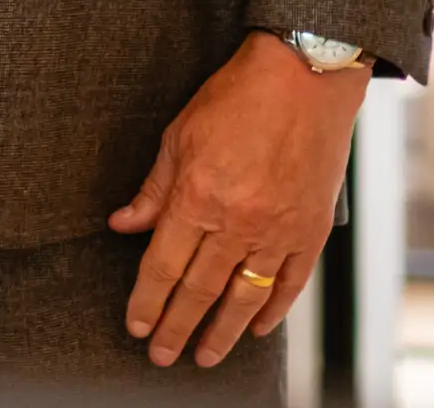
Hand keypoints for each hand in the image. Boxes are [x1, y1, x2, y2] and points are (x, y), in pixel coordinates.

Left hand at [112, 32, 367, 367]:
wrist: (304, 77)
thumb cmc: (237, 98)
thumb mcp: (179, 135)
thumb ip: (153, 188)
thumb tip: (123, 225)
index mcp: (197, 196)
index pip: (163, 265)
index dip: (147, 301)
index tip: (136, 326)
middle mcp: (238, 222)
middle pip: (200, 290)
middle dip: (177, 327)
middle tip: (162, 356)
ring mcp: (278, 230)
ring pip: (244, 297)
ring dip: (222, 333)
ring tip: (205, 357)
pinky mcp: (310, 230)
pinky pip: (289, 284)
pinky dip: (271, 310)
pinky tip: (255, 328)